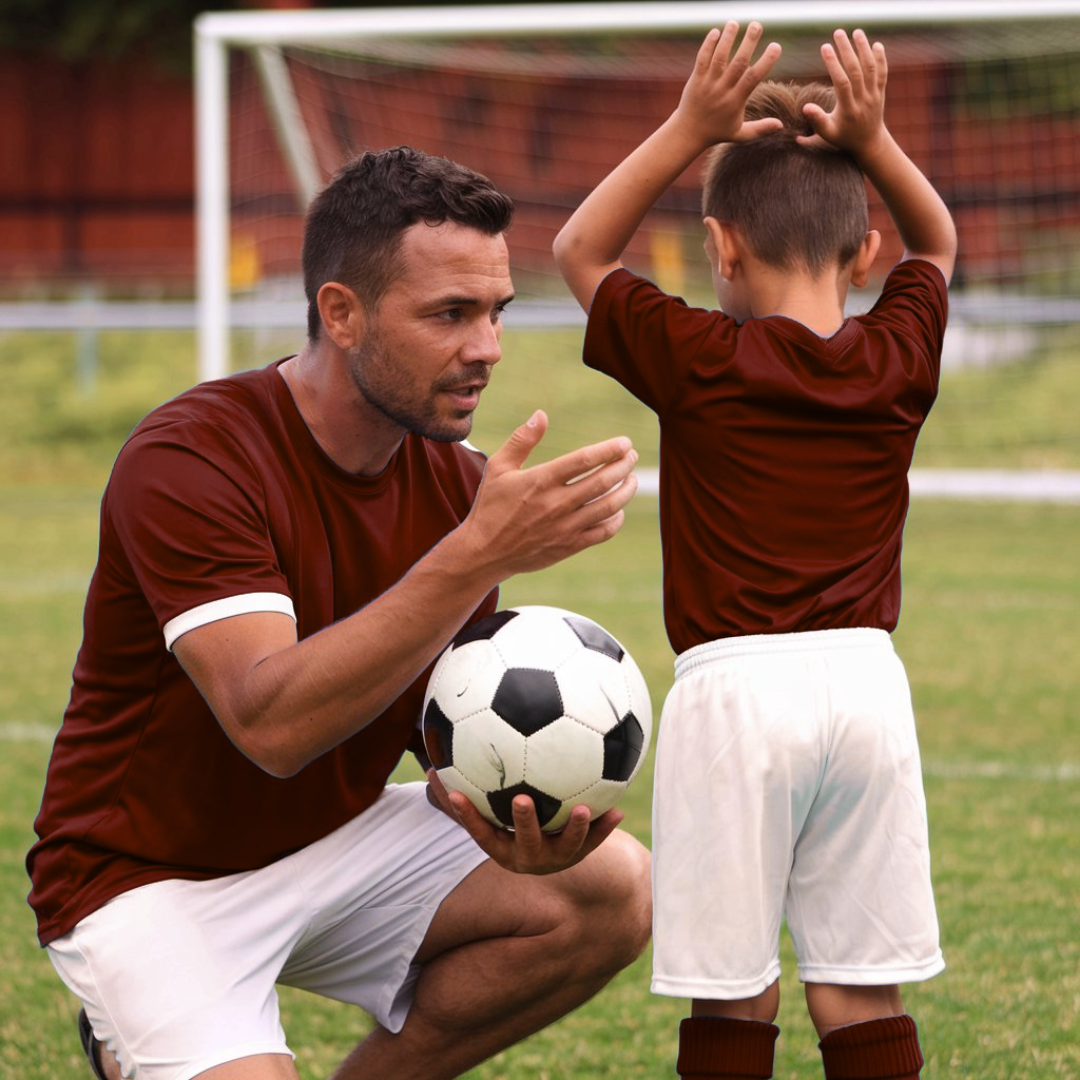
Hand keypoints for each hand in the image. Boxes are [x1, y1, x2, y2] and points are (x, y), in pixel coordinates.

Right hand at [426, 770, 624, 873]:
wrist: (548, 858)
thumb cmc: (507, 827)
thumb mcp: (485, 816)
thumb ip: (459, 796)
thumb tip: (428, 764)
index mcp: (501, 848)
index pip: (480, 833)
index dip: (467, 816)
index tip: (458, 795)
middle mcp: (527, 857)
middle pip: (525, 844)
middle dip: (525, 823)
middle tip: (524, 799)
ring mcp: (556, 858)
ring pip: (567, 848)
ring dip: (576, 829)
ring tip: (585, 808)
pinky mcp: (580, 854)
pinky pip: (595, 842)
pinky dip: (605, 828)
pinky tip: (617, 809)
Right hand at [461, 410, 638, 580]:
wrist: (484, 553)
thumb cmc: (491, 506)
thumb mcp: (498, 467)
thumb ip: (522, 440)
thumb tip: (541, 414)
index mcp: (540, 481)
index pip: (584, 460)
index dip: (609, 450)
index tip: (624, 442)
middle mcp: (556, 504)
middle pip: (602, 482)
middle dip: (623, 465)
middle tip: (631, 456)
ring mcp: (565, 527)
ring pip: (608, 507)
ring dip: (626, 490)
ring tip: (632, 478)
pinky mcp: (569, 546)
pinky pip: (603, 532)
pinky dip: (616, 519)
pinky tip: (617, 509)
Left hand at [674, 21, 782, 147]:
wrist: (688, 133)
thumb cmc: (717, 132)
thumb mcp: (739, 134)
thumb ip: (760, 129)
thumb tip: (781, 125)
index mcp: (735, 101)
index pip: (753, 78)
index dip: (765, 61)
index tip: (776, 46)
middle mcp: (722, 90)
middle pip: (737, 63)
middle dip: (748, 43)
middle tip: (757, 25)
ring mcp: (708, 84)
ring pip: (719, 57)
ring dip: (727, 38)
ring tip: (735, 23)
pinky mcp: (696, 79)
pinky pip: (702, 59)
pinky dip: (708, 45)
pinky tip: (716, 32)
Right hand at [800, 29, 887, 154]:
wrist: (869, 143)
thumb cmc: (843, 138)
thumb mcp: (827, 134)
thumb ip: (817, 121)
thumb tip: (805, 108)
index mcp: (848, 110)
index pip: (842, 83)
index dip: (833, 64)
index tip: (825, 48)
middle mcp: (863, 101)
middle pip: (856, 71)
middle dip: (847, 50)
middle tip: (838, 33)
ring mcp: (874, 95)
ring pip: (870, 68)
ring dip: (864, 48)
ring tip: (855, 32)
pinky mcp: (881, 92)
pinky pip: (882, 73)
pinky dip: (880, 58)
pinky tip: (875, 44)